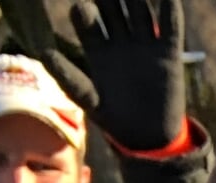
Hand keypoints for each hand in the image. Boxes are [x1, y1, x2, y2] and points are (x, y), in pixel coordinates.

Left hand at [45, 0, 186, 150]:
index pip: (87, 21)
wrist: (149, 136)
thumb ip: (70, 79)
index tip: (80, 8)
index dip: (82, 11)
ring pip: (139, 12)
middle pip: (112, 9)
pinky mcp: (168, 54)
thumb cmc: (115, 120)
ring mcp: (144, 46)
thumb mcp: (90, 100)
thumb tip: (45, 53)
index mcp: (97, 51)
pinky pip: (170, 28)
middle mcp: (120, 43)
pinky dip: (170, 11)